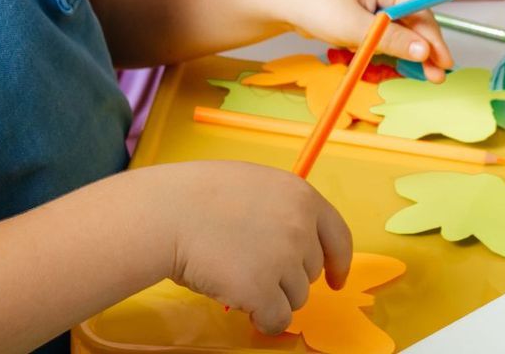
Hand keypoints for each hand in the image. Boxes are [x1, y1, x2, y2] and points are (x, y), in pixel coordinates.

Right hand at [155, 161, 352, 333]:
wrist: (165, 214)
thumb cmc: (197, 197)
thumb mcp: (254, 185)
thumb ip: (282, 209)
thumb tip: (297, 239)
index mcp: (301, 196)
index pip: (339, 236)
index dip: (338, 262)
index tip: (336, 279)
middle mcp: (300, 227)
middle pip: (310, 272)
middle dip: (286, 276)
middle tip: (250, 264)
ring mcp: (283, 260)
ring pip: (295, 298)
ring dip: (271, 296)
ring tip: (237, 275)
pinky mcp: (262, 290)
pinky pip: (276, 319)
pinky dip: (262, 319)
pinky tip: (240, 302)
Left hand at [276, 0, 453, 80]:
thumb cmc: (310, 3)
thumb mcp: (352, 27)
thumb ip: (391, 39)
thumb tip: (424, 52)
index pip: (420, 9)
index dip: (433, 40)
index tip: (445, 64)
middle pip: (413, 17)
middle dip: (420, 48)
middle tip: (433, 77)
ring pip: (399, 23)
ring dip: (401, 48)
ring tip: (409, 74)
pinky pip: (384, 23)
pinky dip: (385, 42)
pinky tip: (388, 61)